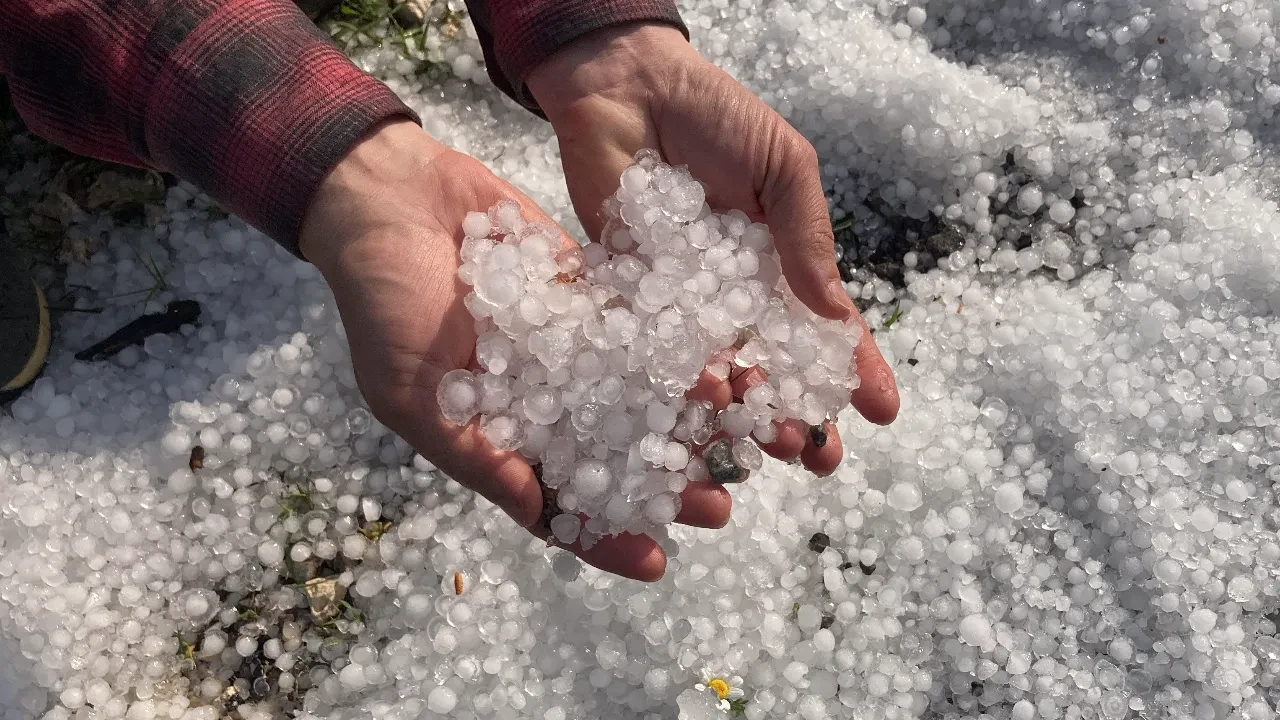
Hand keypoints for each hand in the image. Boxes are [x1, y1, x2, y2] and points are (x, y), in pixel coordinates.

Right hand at [299, 119, 730, 580]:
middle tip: (718, 504)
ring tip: (736, 439)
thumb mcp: (409, 393)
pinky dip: (675, 348)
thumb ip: (473, 454)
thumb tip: (535, 512)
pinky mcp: (584, 293)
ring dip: (681, 421)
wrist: (389, 196)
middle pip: (610, 452)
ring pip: (633, 394)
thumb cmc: (382, 302)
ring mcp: (565, 346)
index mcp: (494, 435)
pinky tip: (718, 368)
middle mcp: (538, 397)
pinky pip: (637, 328)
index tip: (654, 559)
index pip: (553, 500)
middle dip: (661, 483)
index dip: (601, 535)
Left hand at [528, 23, 901, 469]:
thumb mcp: (784, 169)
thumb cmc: (716, 116)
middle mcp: (732, 293)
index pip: (821, 327)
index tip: (881, 413)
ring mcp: (681, 300)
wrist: (625, 87)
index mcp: (777, 264)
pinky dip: (676, 379)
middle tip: (819, 457)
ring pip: (715, 371)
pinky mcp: (627, 297)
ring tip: (767, 445)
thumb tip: (834, 312)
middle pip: (770, 366)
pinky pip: (653, 348)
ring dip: (744, 412)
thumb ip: (805, 238)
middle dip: (798, 414)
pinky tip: (703, 403)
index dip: (852, 370)